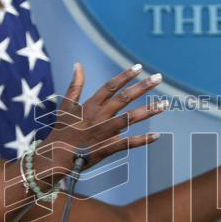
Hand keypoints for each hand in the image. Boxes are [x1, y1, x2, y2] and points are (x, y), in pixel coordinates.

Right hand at [32, 63, 165, 185]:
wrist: (55, 157)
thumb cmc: (62, 131)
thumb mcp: (66, 106)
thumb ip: (75, 85)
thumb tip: (78, 64)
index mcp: (90, 105)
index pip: (111, 86)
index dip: (125, 75)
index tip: (139, 66)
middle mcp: (99, 116)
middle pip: (124, 98)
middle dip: (142, 87)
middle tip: (159, 77)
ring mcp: (104, 132)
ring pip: (129, 118)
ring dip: (148, 111)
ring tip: (165, 104)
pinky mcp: (107, 148)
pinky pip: (128, 143)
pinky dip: (142, 141)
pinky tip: (157, 136)